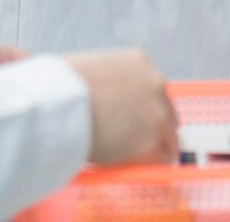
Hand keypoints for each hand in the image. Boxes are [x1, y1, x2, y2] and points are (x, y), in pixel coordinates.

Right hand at [63, 48, 178, 165]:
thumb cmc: (62, 87)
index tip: (136, 117)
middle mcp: (155, 83)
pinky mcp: (153, 139)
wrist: (61, 105)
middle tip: (142, 140)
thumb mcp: (90, 69)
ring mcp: (158, 112)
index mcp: (139, 61)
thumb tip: (102, 100)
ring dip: (157, 145)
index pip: (152, 86)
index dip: (144, 105)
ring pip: (168, 134)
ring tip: (144, 158)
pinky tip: (140, 167)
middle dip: (156, 126)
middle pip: (166, 109)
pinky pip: (161, 156)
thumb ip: (107, 82)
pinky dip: (152, 163)